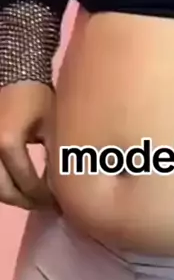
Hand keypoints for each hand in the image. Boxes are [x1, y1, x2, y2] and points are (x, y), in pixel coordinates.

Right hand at [0, 82, 55, 208]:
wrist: (14, 74)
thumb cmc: (37, 98)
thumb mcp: (53, 127)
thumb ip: (55, 158)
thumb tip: (61, 187)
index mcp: (8, 144)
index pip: (27, 183)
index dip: (44, 198)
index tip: (60, 203)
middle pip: (5, 192)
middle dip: (27, 203)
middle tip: (47, 205)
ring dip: (13, 197)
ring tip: (33, 198)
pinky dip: (3, 185)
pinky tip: (18, 185)